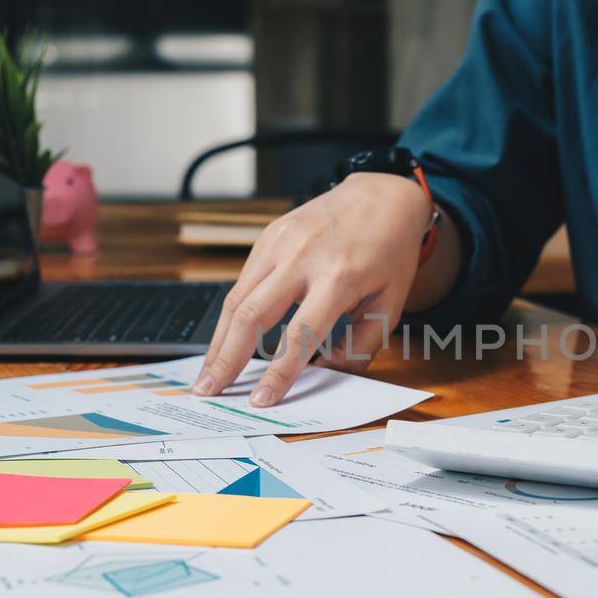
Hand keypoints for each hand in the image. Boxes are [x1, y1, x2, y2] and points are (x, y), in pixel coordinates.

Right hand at [192, 173, 435, 405]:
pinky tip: (224, 340)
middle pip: (252, 315)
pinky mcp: (268, 236)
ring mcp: (280, 242)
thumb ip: (359, 346)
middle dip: (226, 359)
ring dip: (218, 341)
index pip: (300, 335)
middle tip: (209, 391)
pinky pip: (243, 282)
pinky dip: (231, 315)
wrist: (382, 196)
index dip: (277, 373)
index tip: (261, 401)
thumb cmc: (389, 254)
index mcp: (340, 277)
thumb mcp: (389, 304)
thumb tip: (321, 375)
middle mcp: (304, 257)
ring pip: (237, 298)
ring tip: (207, 373)